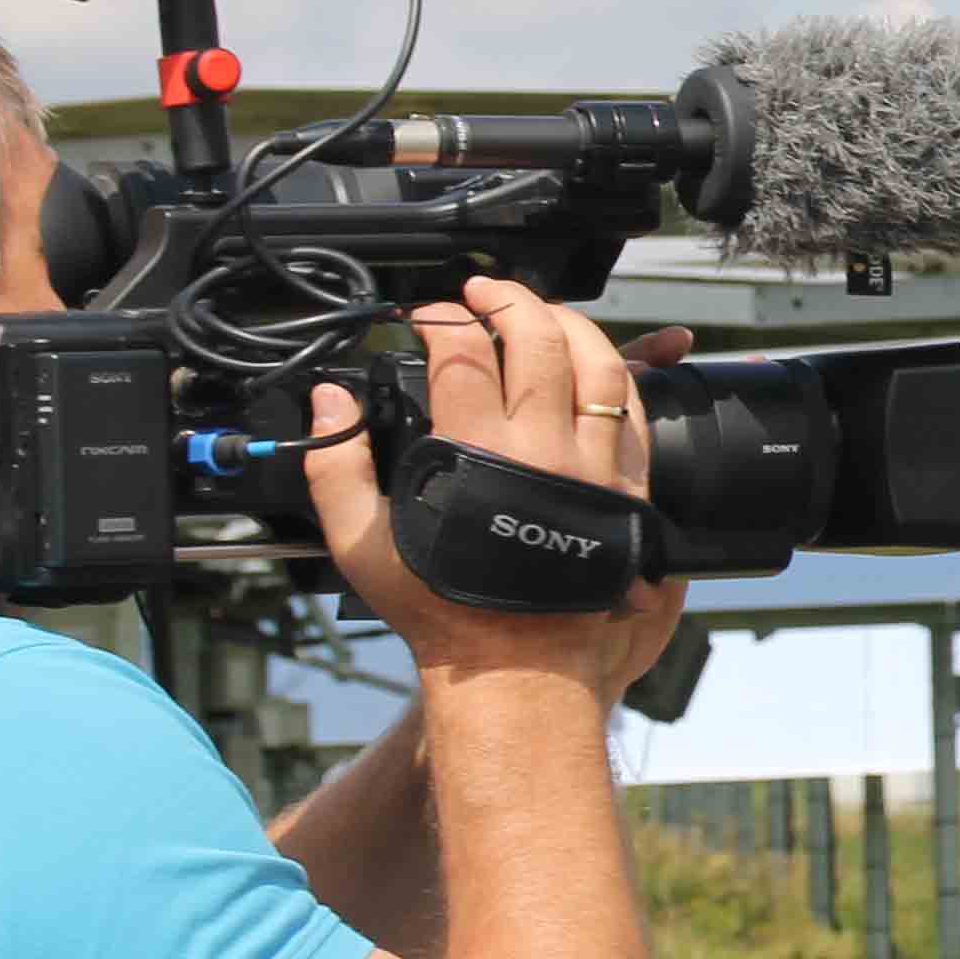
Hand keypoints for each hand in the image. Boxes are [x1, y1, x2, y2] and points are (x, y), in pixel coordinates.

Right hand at [306, 277, 685, 694]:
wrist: (518, 666)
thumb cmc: (442, 612)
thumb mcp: (360, 544)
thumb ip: (334, 467)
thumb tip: (328, 404)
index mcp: (476, 455)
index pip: (462, 353)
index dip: (441, 319)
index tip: (426, 316)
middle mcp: (542, 452)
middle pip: (538, 339)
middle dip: (507, 299)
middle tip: (482, 292)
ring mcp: (594, 467)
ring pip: (600, 364)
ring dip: (569, 323)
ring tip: (540, 312)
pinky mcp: (628, 489)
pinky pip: (631, 410)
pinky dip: (614, 372)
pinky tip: (590, 362)